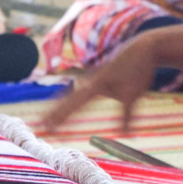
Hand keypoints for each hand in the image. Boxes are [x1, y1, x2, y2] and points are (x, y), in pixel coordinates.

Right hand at [40, 37, 158, 133]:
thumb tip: (125, 136)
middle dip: (53, 113)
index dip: (60, 117)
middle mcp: (90, 81)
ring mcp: (93, 79)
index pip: (73, 105)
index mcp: (96, 84)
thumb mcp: (134, 94)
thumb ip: (127, 116)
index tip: (48, 127)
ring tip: (46, 118)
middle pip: (67, 99)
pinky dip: (69, 100)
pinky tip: (64, 104)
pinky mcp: (99, 79)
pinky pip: (79, 92)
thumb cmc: (138, 69)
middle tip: (40, 125)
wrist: (143, 47)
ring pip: (71, 94)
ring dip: (58, 106)